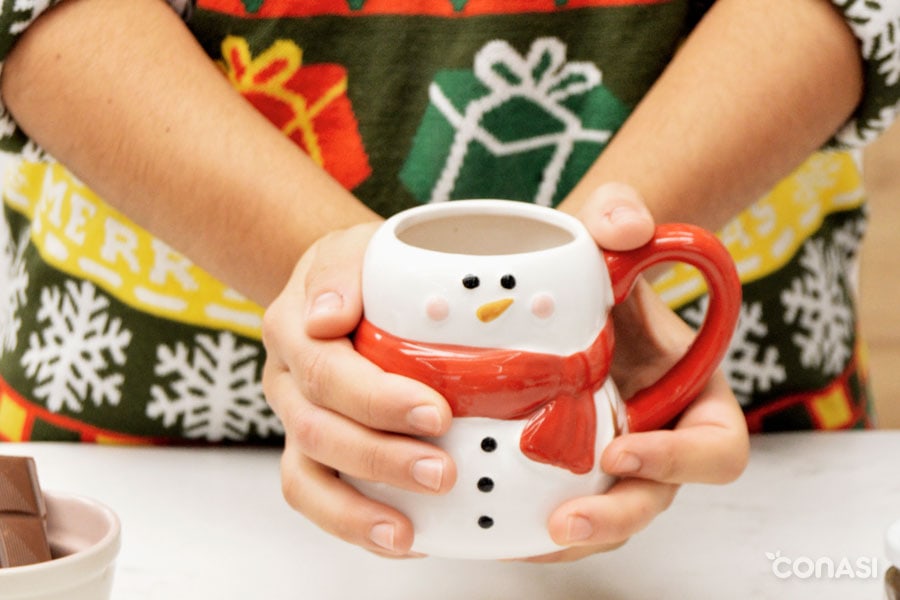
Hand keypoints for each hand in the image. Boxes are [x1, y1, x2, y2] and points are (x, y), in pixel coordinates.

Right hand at [261, 222, 455, 557]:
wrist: (346, 289)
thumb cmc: (362, 271)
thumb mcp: (354, 248)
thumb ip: (342, 271)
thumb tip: (327, 318)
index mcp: (293, 328)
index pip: (325, 369)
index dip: (377, 399)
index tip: (435, 413)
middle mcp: (287, 381)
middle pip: (316, 430)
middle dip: (380, 457)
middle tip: (442, 472)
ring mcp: (296, 421)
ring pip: (306, 477)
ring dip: (356, 509)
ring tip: (407, 532)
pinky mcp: (312, 453)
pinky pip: (316, 498)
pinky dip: (353, 524)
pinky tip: (405, 539)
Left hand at [530, 183, 748, 562]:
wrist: (558, 288)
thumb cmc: (598, 265)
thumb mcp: (607, 231)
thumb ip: (621, 215)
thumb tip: (628, 226)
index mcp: (694, 394)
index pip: (718, 447)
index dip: (681, 460)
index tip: (620, 450)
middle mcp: (660, 436)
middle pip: (658, 499)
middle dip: (617, 517)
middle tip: (564, 520)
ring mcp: (615, 460)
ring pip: (610, 519)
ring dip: (573, 536)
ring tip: (523, 539)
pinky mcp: (569, 470)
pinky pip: (564, 512)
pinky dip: (535, 529)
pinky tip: (493, 528)